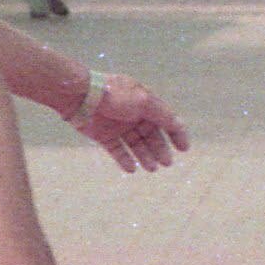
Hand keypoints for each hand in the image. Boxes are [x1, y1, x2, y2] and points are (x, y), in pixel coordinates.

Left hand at [73, 74, 189, 173]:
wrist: (80, 96)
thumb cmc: (114, 95)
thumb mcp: (143, 102)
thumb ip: (162, 115)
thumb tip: (179, 125)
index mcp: (145, 103)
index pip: (166, 119)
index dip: (177, 133)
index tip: (184, 149)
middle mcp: (133, 115)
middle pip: (151, 135)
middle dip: (160, 149)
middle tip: (166, 163)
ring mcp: (118, 126)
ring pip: (135, 144)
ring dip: (145, 156)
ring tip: (151, 168)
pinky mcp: (103, 135)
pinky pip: (117, 150)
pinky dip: (124, 159)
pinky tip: (131, 169)